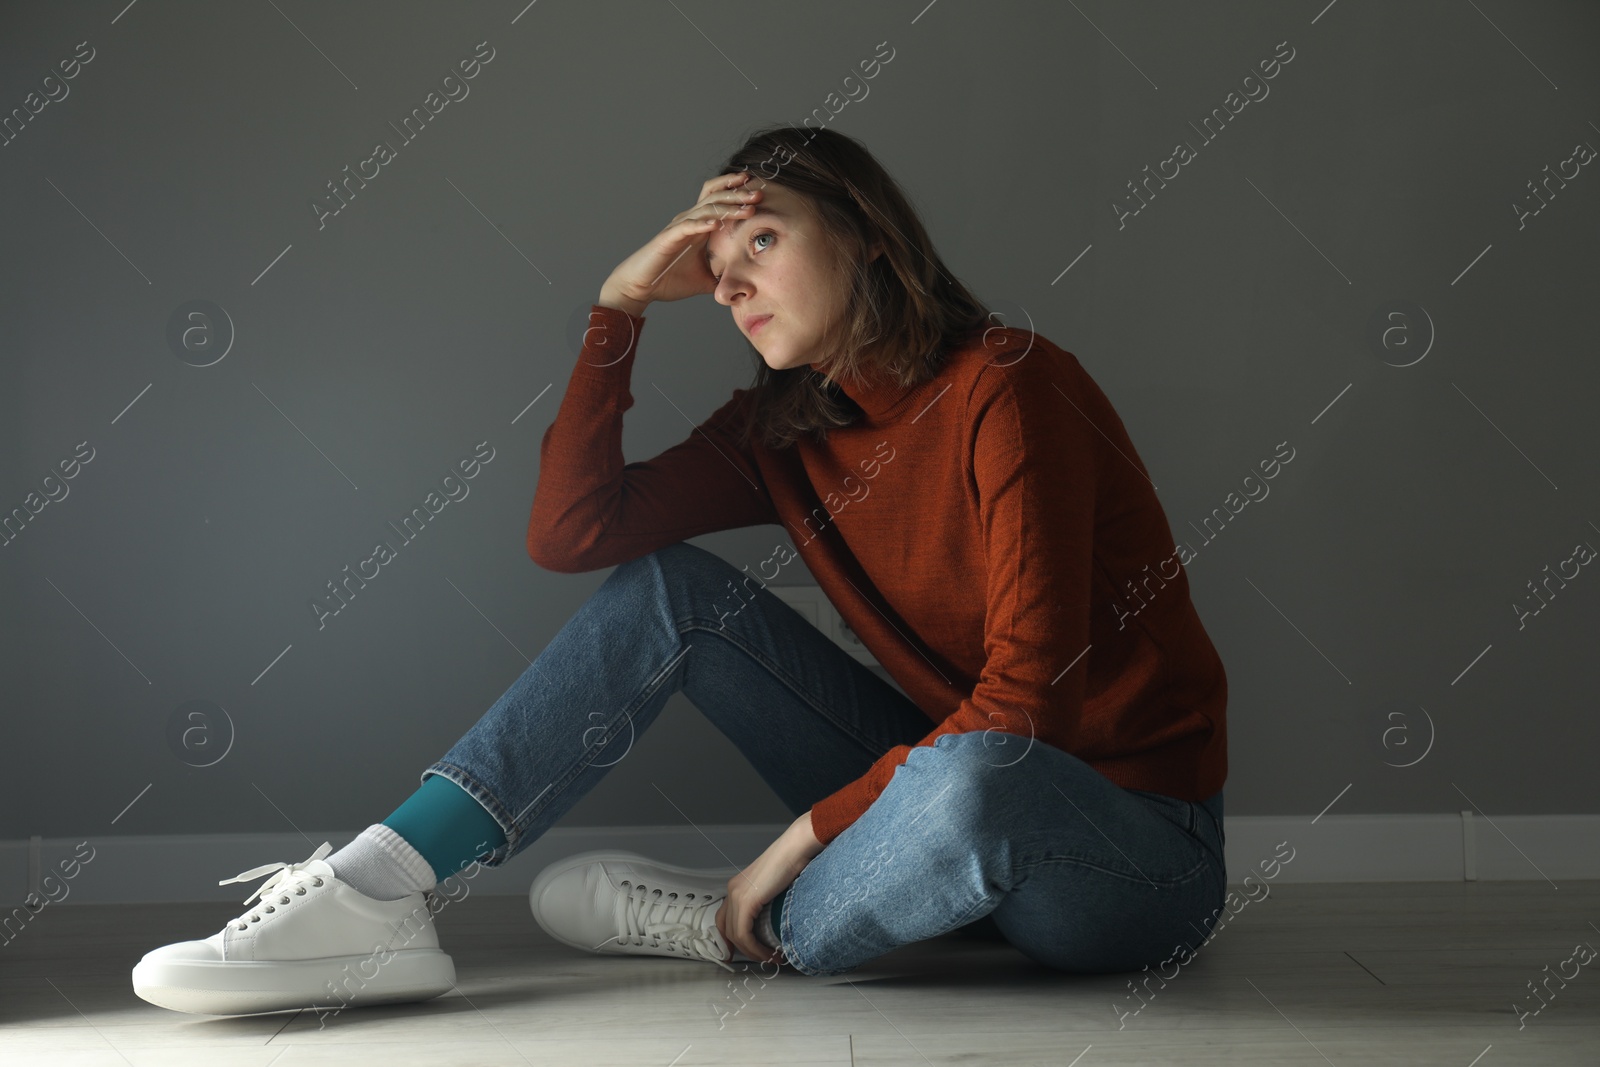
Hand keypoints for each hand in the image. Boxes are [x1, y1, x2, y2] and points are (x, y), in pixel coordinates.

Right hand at [599, 170, 766, 312]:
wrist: (641, 288)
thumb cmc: (668, 280)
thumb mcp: (705, 280)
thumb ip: (722, 278)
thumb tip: (743, 285)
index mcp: (698, 227)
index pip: (719, 201)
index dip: (736, 191)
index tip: (758, 190)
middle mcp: (689, 221)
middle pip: (715, 198)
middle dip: (738, 194)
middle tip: (759, 192)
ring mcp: (678, 228)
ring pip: (705, 209)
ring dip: (727, 208)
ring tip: (747, 208)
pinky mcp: (668, 238)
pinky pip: (687, 227)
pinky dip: (702, 224)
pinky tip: (717, 224)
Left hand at [716, 810, 823, 965]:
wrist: (796, 848)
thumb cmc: (792, 862)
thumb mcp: (775, 886)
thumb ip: (768, 901)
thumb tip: (774, 922)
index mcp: (738, 886)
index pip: (724, 919)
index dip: (729, 939)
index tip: (738, 953)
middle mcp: (733, 890)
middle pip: (727, 929)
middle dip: (742, 950)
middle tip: (761, 959)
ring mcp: (737, 895)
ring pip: (735, 935)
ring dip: (752, 952)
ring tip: (770, 958)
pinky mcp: (746, 901)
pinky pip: (743, 934)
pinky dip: (755, 948)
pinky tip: (768, 953)